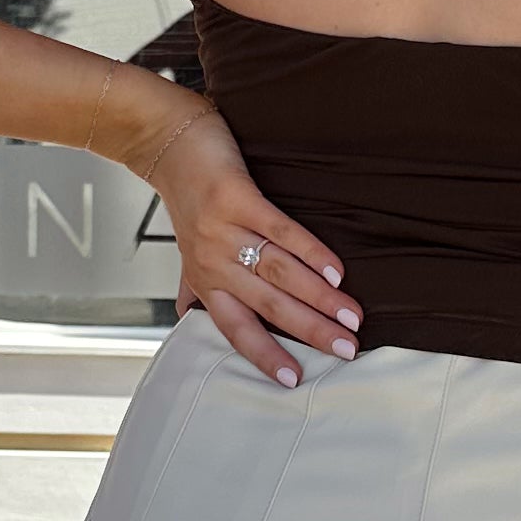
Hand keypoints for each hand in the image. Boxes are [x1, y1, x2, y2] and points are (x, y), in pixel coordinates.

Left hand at [143, 100, 362, 383]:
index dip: (266, 355)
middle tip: (346, 349)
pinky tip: (335, 270)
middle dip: (311, 331)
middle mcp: (212, 262)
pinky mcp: (235, 197)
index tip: (295, 380)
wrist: (169, 141)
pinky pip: (279, 230)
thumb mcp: (188, 249)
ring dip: (320, 297)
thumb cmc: (188, 195)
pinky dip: (310, 252)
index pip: (237, 328)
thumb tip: (189, 317)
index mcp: (206, 280)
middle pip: (268, 305)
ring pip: (279, 273)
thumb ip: (194, 285)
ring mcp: (223, 230)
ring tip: (352, 315)